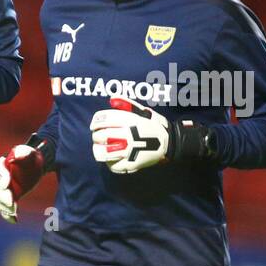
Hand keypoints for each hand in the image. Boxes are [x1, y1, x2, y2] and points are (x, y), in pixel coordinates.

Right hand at [0, 144, 45, 222]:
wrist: (34, 167)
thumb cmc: (31, 157)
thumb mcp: (29, 152)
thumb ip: (23, 152)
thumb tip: (16, 156)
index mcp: (1, 165)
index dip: (1, 178)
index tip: (7, 184)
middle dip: (2, 196)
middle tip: (12, 202)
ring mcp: (2, 189)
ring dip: (4, 206)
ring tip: (14, 211)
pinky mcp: (8, 198)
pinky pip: (3, 208)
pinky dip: (7, 215)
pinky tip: (14, 220)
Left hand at [90, 97, 213, 173]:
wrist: (170, 143)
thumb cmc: (153, 125)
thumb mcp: (142, 111)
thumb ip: (127, 104)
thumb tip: (112, 99)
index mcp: (129, 122)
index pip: (103, 121)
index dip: (95, 123)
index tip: (95, 126)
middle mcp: (127, 136)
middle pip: (100, 136)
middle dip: (97, 136)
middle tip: (99, 137)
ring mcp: (128, 152)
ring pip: (102, 153)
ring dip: (99, 149)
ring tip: (103, 148)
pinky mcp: (129, 165)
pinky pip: (111, 165)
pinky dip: (109, 162)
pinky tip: (113, 157)